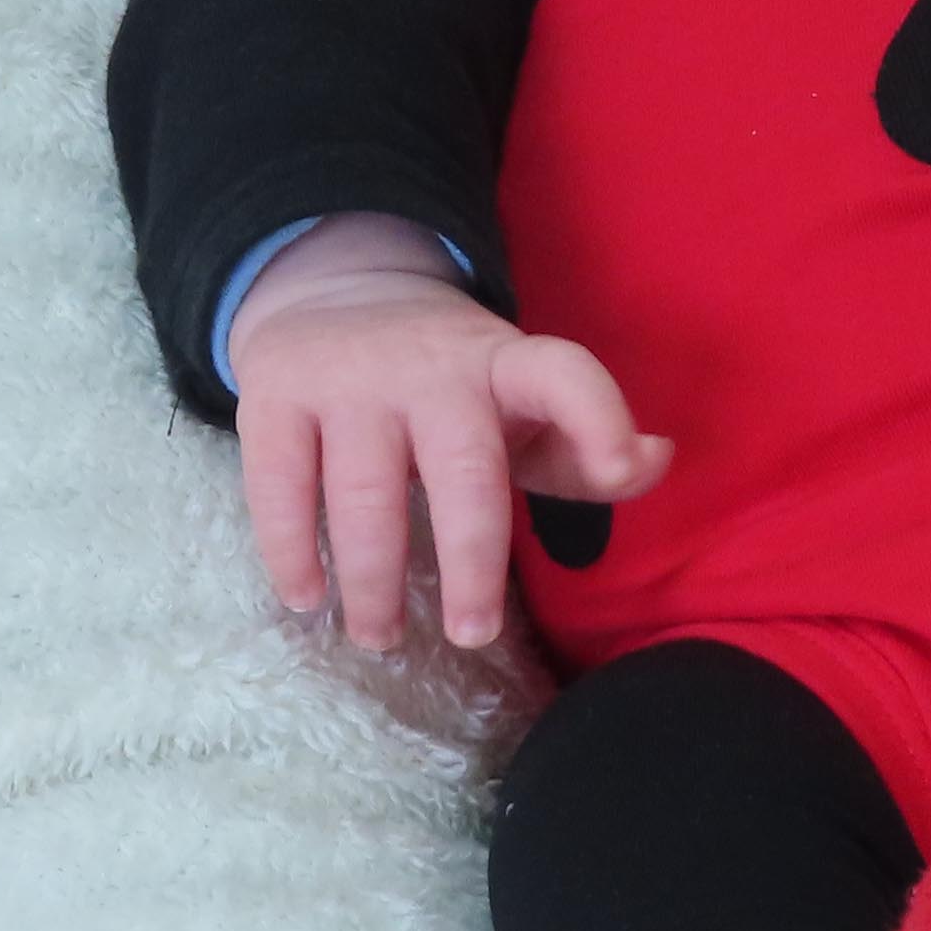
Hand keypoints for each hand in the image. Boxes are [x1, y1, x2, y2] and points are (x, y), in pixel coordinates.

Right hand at [230, 218, 673, 651]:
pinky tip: (306, 597)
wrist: (339, 292)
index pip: (563, 375)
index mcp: (506, 365)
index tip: (620, 467)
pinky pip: (279, 485)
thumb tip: (654, 461)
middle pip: (462, 470)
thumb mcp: (524, 405)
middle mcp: (432, 368)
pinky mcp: (276, 396)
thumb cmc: (455, 384)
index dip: (597, 416)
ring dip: (373, 579)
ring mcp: (349, 379)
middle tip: (472, 633)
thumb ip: (587, 446)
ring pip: (365, 493)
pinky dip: (291, 551)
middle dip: (471, 559)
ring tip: (381, 639)